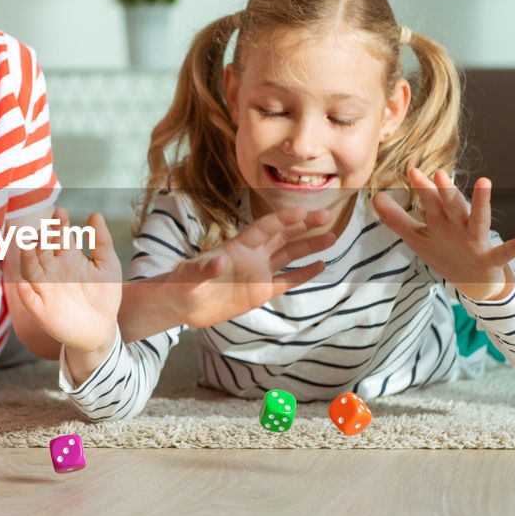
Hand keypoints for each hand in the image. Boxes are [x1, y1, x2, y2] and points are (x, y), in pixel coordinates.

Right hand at [15, 209, 121, 355]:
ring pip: (31, 271)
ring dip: (27, 259)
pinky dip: (25, 293)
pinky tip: (23, 285)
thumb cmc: (104, 294)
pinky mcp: (41, 310)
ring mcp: (44, 289)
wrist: (101, 328)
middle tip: (44, 226)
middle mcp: (52, 270)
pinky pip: (30, 301)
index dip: (59, 224)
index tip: (61, 212)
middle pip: (42, 249)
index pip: (59, 236)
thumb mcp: (108, 265)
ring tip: (27, 246)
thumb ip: (101, 241)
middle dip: (42, 237)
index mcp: (67, 256)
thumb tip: (95, 214)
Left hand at [160, 206, 335, 327]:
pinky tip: (321, 264)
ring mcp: (258, 273)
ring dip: (310, 245)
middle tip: (327, 216)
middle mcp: (252, 256)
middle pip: (283, 235)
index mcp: (237, 247)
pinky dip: (304, 273)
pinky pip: (287, 280)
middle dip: (305, 225)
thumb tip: (220, 259)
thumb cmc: (182, 284)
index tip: (303, 211)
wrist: (181, 304)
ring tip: (332, 236)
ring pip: (289, 254)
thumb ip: (204, 268)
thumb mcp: (189, 276)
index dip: (283, 219)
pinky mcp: (260, 291)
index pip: (264, 228)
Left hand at [373, 168, 514, 300]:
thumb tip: (374, 198)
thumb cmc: (446, 255)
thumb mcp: (419, 239)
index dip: (422, 189)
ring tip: (485, 182)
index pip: (430, 204)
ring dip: (480, 203)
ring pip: (478, 221)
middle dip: (445, 192)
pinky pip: (506, 252)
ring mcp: (477, 242)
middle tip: (439, 173)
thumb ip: (397, 220)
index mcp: (443, 222)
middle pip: (451, 207)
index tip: (411, 171)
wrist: (474, 284)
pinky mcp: (491, 260)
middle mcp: (460, 227)